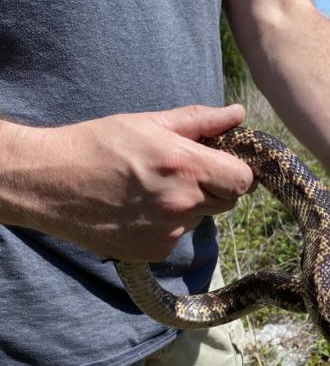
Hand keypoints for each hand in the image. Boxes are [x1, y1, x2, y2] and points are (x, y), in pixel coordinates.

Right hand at [0, 104, 253, 260]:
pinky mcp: (156, 251)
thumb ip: (199, 121)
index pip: (243, 180)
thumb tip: (237, 114)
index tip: (221, 163)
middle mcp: (183, 203)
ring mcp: (170, 231)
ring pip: (201, 218)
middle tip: (184, 173)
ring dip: (189, 206)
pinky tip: (140, 210)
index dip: (237, 171)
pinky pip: (178, 236)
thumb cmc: (98, 145)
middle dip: (215, 186)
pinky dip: (167, 225)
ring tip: (152, 190)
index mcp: (186, 166)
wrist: (51, 184)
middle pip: (228, 201)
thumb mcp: (149, 123)